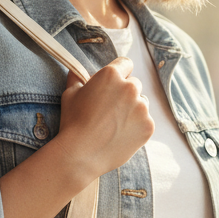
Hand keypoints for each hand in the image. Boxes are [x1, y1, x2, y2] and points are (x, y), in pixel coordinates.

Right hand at [55, 57, 153, 180]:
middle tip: (110, 109)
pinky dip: (136, 126)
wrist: (82, 154)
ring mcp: (142, 108)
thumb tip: (76, 70)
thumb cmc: (73, 122)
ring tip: (115, 124)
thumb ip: (77, 77)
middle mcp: (130, 88)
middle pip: (134, 84)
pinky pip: (145, 121)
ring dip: (132, 109)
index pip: (125, 63)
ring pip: (142, 103)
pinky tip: (120, 134)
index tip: (114, 84)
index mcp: (111, 75)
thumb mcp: (70, 94)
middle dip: (124, 93)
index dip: (119, 73)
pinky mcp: (148, 126)